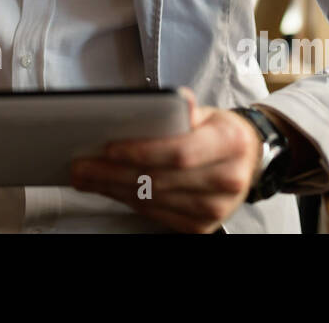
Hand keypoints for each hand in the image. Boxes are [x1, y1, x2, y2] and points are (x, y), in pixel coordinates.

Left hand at [68, 85, 261, 232]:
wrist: (246, 160)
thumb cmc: (220, 133)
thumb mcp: (208, 111)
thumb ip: (182, 107)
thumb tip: (167, 101)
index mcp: (229, 143)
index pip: (180, 152)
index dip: (142, 152)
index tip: (109, 148)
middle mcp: (227, 179)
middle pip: (160, 180)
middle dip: (113, 173)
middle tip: (82, 165)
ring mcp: (215, 208)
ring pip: (154, 200)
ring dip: (113, 189)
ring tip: (86, 176)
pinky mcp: (202, 226)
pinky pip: (157, 214)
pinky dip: (128, 201)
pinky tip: (109, 189)